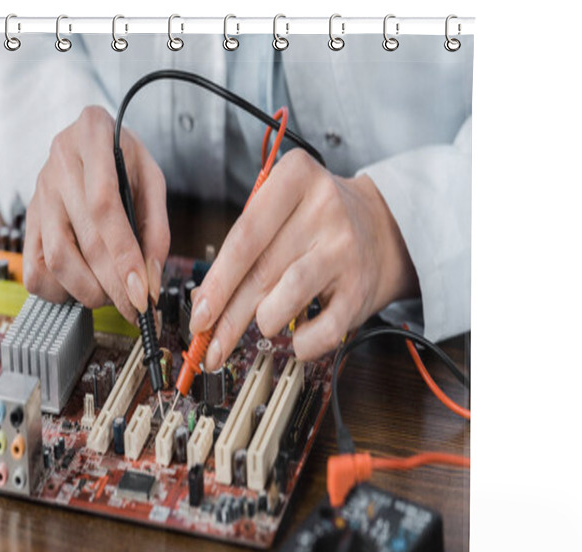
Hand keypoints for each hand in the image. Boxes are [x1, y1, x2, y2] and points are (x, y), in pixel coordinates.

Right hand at [22, 106, 169, 320]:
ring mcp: (38, 192)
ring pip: (55, 259)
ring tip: (111, 296)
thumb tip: (151, 280)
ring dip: (87, 290)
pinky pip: (33, 268)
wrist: (87, 143)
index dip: (124, 256)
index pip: (104, 207)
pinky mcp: (28, 219)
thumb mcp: (151, 179)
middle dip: (113, 285)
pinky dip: (58, 291)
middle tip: (135, 309)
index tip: (141, 293)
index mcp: (92, 136)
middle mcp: (59, 163)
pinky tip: (81, 288)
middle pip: (83, 240)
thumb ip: (156, 228)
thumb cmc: (124, 162)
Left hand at [190, 150, 418, 369]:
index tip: (199, 314)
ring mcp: (345, 249)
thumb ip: (244, 247)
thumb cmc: (318, 224)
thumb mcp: (281, 211)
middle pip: (260, 273)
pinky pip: (323, 330)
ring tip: (265, 323)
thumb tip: (206, 302)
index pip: (244, 237)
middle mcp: (324, 209)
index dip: (217, 283)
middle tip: (208, 344)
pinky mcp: (361, 289)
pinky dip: (302, 344)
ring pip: (288, 298)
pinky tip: (297, 340)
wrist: (383, 229)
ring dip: (266, 322)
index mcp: (296, 177)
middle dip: (228, 318)